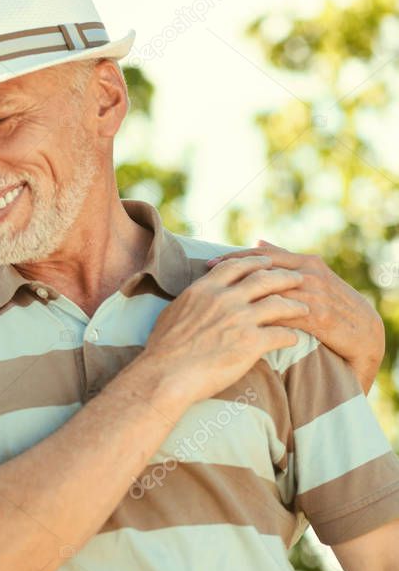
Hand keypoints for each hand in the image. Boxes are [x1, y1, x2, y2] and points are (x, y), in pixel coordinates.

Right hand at [140, 255, 308, 405]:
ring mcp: (240, 320)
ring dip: (296, 305)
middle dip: (284, 277)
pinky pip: (282, 334)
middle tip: (297, 279)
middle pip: (264, 278)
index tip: (267, 263)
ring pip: (279, 304)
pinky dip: (292, 336)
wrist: (166, 374)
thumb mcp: (173, 311)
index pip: (237, 265)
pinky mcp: (251, 344)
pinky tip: (295, 339)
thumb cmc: (163, 348)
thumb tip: (196, 295)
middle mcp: (225, 298)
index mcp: (205, 289)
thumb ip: (192, 299)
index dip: (256, 262)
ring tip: (305, 309)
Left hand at [209, 240, 383, 392]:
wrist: (365, 330)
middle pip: (263, 268)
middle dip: (232, 271)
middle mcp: (309, 274)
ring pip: (271, 290)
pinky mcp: (317, 317)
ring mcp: (314, 295)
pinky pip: (283, 314)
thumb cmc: (330, 303)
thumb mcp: (310, 277)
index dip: (234, 258)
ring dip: (241, 294)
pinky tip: (239, 320)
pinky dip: (260, 316)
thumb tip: (258, 240)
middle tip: (206, 276)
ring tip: (217, 299)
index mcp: (305, 262)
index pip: (262, 255)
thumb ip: (284, 259)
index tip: (208, 263)